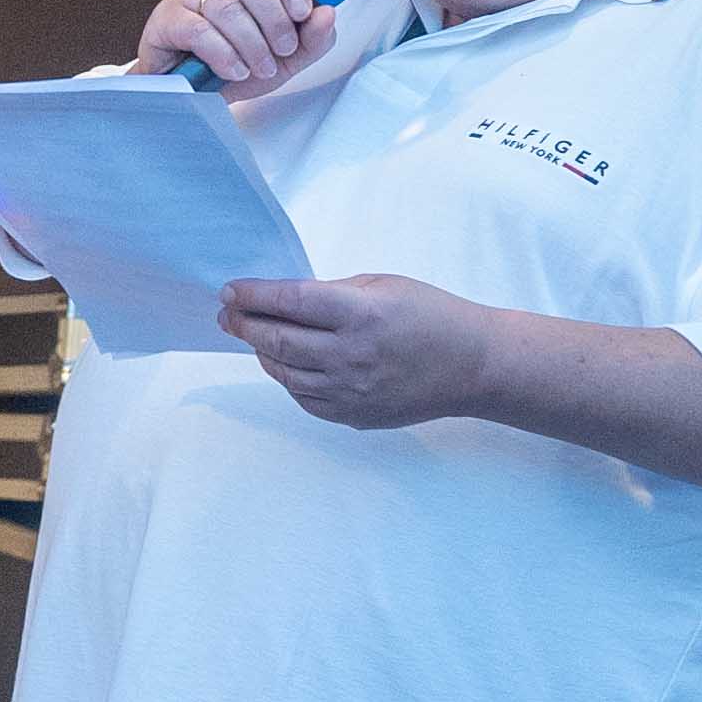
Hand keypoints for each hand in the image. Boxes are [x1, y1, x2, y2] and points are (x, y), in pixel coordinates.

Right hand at [136, 0, 333, 91]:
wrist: (196, 95)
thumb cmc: (240, 66)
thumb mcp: (289, 57)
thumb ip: (314, 37)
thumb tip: (326, 13)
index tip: (303, 13)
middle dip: (275, 20)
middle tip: (284, 49)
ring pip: (226, 8)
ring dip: (252, 44)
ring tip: (259, 67)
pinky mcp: (166, 20)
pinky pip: (198, 30)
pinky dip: (224, 54)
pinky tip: (234, 70)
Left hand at [221, 271, 506, 431]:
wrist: (474, 366)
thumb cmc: (431, 316)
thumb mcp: (382, 286)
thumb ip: (330, 292)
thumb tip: (281, 299)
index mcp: (361, 314)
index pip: (290, 302)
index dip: (253, 296)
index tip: (229, 292)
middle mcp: (352, 356)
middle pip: (277, 340)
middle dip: (244, 325)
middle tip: (228, 315)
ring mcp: (351, 391)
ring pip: (284, 372)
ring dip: (262, 352)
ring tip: (255, 336)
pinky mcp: (353, 415)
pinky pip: (304, 397)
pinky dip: (288, 377)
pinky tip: (286, 361)